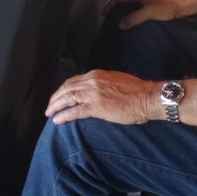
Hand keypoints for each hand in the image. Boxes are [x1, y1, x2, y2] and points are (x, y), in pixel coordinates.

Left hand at [46, 70, 161, 124]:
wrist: (147, 97)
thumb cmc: (137, 91)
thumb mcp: (116, 80)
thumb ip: (103, 83)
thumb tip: (96, 90)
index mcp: (96, 75)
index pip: (74, 80)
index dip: (64, 89)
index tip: (60, 96)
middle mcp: (91, 81)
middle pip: (66, 88)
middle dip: (55, 97)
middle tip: (50, 106)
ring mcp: (92, 94)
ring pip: (67, 98)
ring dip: (56, 106)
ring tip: (50, 113)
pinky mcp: (95, 107)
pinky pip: (74, 111)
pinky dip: (64, 115)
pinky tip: (57, 120)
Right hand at [104, 0, 186, 29]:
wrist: (183, 5)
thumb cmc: (169, 6)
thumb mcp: (149, 14)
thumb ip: (134, 18)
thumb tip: (121, 23)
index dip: (109, 5)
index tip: (104, 13)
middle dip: (114, 5)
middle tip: (109, 14)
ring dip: (123, 6)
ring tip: (119, 16)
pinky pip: (137, 2)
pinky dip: (131, 8)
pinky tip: (134, 15)